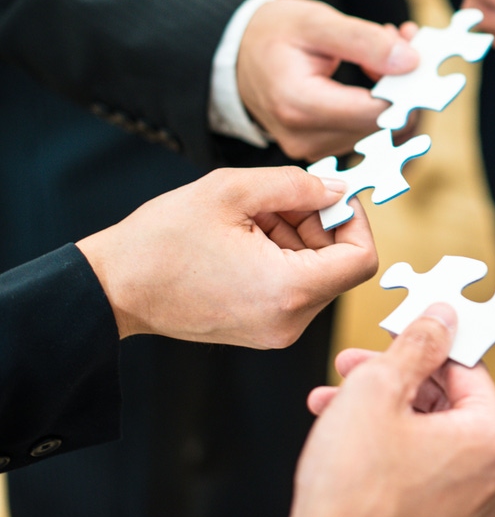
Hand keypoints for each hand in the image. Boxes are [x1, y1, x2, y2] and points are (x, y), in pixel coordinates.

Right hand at [75, 167, 378, 346]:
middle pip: (340, 265)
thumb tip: (337, 191)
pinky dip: (282, 255)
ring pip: (317, 273)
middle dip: (318, 224)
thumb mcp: (233, 191)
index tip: (329, 196)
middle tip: (277, 200)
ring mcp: (276, 330)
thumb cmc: (161, 241)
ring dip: (298, 236)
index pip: (362, 259)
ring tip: (253, 216)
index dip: (354, 220)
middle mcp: (290, 321)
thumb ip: (297, 186)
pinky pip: (294, 286)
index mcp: (289, 292)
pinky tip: (246, 236)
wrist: (111, 289)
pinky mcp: (261, 328)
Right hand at [237, 0, 419, 161]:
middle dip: (401, 84)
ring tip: (381, 50)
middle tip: (401, 39)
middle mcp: (304, 137)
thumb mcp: (317, 22)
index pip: (375, 112)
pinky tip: (374, 71)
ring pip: (377, 130)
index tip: (415, 49)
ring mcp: (310, 148)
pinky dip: (377, 103)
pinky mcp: (318, 148)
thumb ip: (365, 42)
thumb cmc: (273, 33)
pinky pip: (363, 132)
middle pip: (381, 125)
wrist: (235, 54)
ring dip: (392, 93)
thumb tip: (411, 62)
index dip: (404, 85)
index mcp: (299, 105)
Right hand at [288, 306, 494, 516]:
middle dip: (395, 379)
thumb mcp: (378, 390)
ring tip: (335, 399)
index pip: (464, 366)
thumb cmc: (353, 489)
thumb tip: (442, 316)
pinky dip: (393, 445)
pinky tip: (346, 433)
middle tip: (354, 366)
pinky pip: (429, 465)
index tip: (392, 335)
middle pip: (448, 399)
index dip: (420, 344)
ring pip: (433, 431)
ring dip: (383, 410)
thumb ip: (416, 344)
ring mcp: (478, 503)